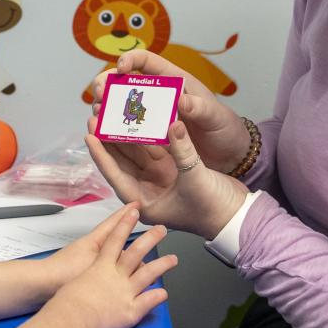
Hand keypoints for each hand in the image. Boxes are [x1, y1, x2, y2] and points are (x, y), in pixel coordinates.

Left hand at [40, 203, 138, 292]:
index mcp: (95, 241)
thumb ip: (117, 263)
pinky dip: (114, 266)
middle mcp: (92, 247)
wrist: (42, 284)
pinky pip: (106, 265)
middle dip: (127, 228)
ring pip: (112, 252)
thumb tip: (138, 263)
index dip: (127, 213)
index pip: (114, 222)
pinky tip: (119, 272)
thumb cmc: (66, 272)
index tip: (137, 203)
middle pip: (115, 235)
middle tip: (140, 222)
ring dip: (123, 251)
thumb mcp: (96, 264)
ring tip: (136, 252)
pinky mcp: (84, 273)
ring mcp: (87, 260)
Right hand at [52, 205, 177, 327]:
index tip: (134, 210)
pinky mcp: (130, 311)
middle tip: (162, 229)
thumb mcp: (71, 279)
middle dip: (151, 238)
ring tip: (173, 259)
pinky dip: (157, 296)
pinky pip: (148, 301)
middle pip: (137, 251)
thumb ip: (83, 276)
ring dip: (162, 264)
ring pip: (148, 273)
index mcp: (100, 265)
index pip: (115, 237)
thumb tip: (87, 276)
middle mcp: (116, 276)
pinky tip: (163, 293)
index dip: (125, 222)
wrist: (69, 318)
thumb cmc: (64, 301)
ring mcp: (125, 292)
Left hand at [86, 122, 249, 240]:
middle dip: (110, 138)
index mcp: (144, 202)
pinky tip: (143, 117)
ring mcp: (161, 179)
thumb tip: (173, 122)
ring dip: (128, 133)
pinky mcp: (174, 170)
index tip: (89, 133)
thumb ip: (182, 150)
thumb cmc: (213, 210)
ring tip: (115, 111)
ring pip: (139, 152)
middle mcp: (148, 190)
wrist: (238, 216)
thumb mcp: (195, 179)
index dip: (101, 154)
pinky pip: (158, 148)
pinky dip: (151, 134)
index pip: (115, 174)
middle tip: (97, 114)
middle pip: (123, 161)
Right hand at [87, 50, 250, 173]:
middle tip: (98, 93)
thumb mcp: (217, 118)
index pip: (147, 61)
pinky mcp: (150, 136)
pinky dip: (114, 128)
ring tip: (97, 113)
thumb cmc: (225, 130)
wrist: (230, 156)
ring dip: (106, 106)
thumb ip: (201, 109)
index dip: (130, 59)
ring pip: (121, 105)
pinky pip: (127, 128)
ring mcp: (152, 116)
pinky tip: (104, 133)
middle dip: (108, 83)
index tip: (120, 68)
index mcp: (175, 81)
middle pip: (125, 82)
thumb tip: (182, 101)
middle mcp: (159, 96)